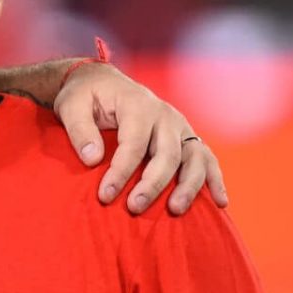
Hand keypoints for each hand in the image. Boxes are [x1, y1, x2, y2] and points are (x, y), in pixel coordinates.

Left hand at [52, 62, 228, 215]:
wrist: (102, 82)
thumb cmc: (84, 97)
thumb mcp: (71, 106)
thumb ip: (80, 131)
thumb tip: (92, 160)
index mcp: (138, 105)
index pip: (133, 143)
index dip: (120, 172)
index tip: (105, 195)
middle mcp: (165, 115)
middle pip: (167, 153)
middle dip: (153, 183)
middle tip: (134, 208)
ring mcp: (180, 126)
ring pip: (194, 157)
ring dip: (188, 185)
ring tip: (175, 210)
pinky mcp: (186, 138)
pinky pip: (206, 158)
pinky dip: (215, 179)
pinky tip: (221, 202)